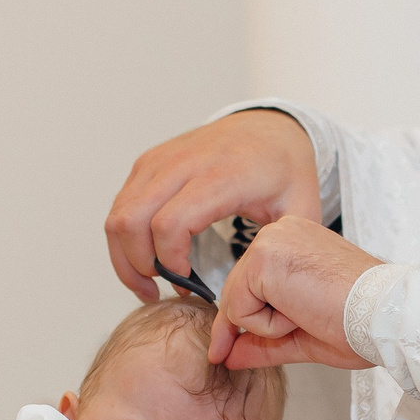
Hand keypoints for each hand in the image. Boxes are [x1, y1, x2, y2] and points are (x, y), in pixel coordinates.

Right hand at [105, 110, 319, 301]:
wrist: (270, 127)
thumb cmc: (285, 172)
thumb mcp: (301, 210)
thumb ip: (280, 251)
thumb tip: (253, 291)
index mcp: (223, 176)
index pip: (170, 224)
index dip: (170, 263)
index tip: (188, 284)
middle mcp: (184, 163)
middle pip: (131, 221)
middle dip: (137, 266)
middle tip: (156, 291)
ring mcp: (160, 160)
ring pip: (118, 214)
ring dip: (125, 255)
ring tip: (147, 283)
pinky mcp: (148, 162)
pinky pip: (121, 204)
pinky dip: (124, 237)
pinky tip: (147, 257)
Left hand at [207, 218, 380, 371]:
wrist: (386, 316)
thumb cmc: (360, 321)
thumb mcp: (301, 335)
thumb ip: (262, 342)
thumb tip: (228, 356)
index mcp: (293, 240)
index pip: (251, 284)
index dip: (244, 319)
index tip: (225, 349)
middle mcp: (279, 232)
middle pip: (237, 294)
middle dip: (259, 325)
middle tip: (307, 320)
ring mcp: (269, 242)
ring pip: (236, 304)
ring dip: (271, 325)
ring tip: (312, 312)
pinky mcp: (262, 259)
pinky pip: (239, 312)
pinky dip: (269, 326)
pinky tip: (303, 312)